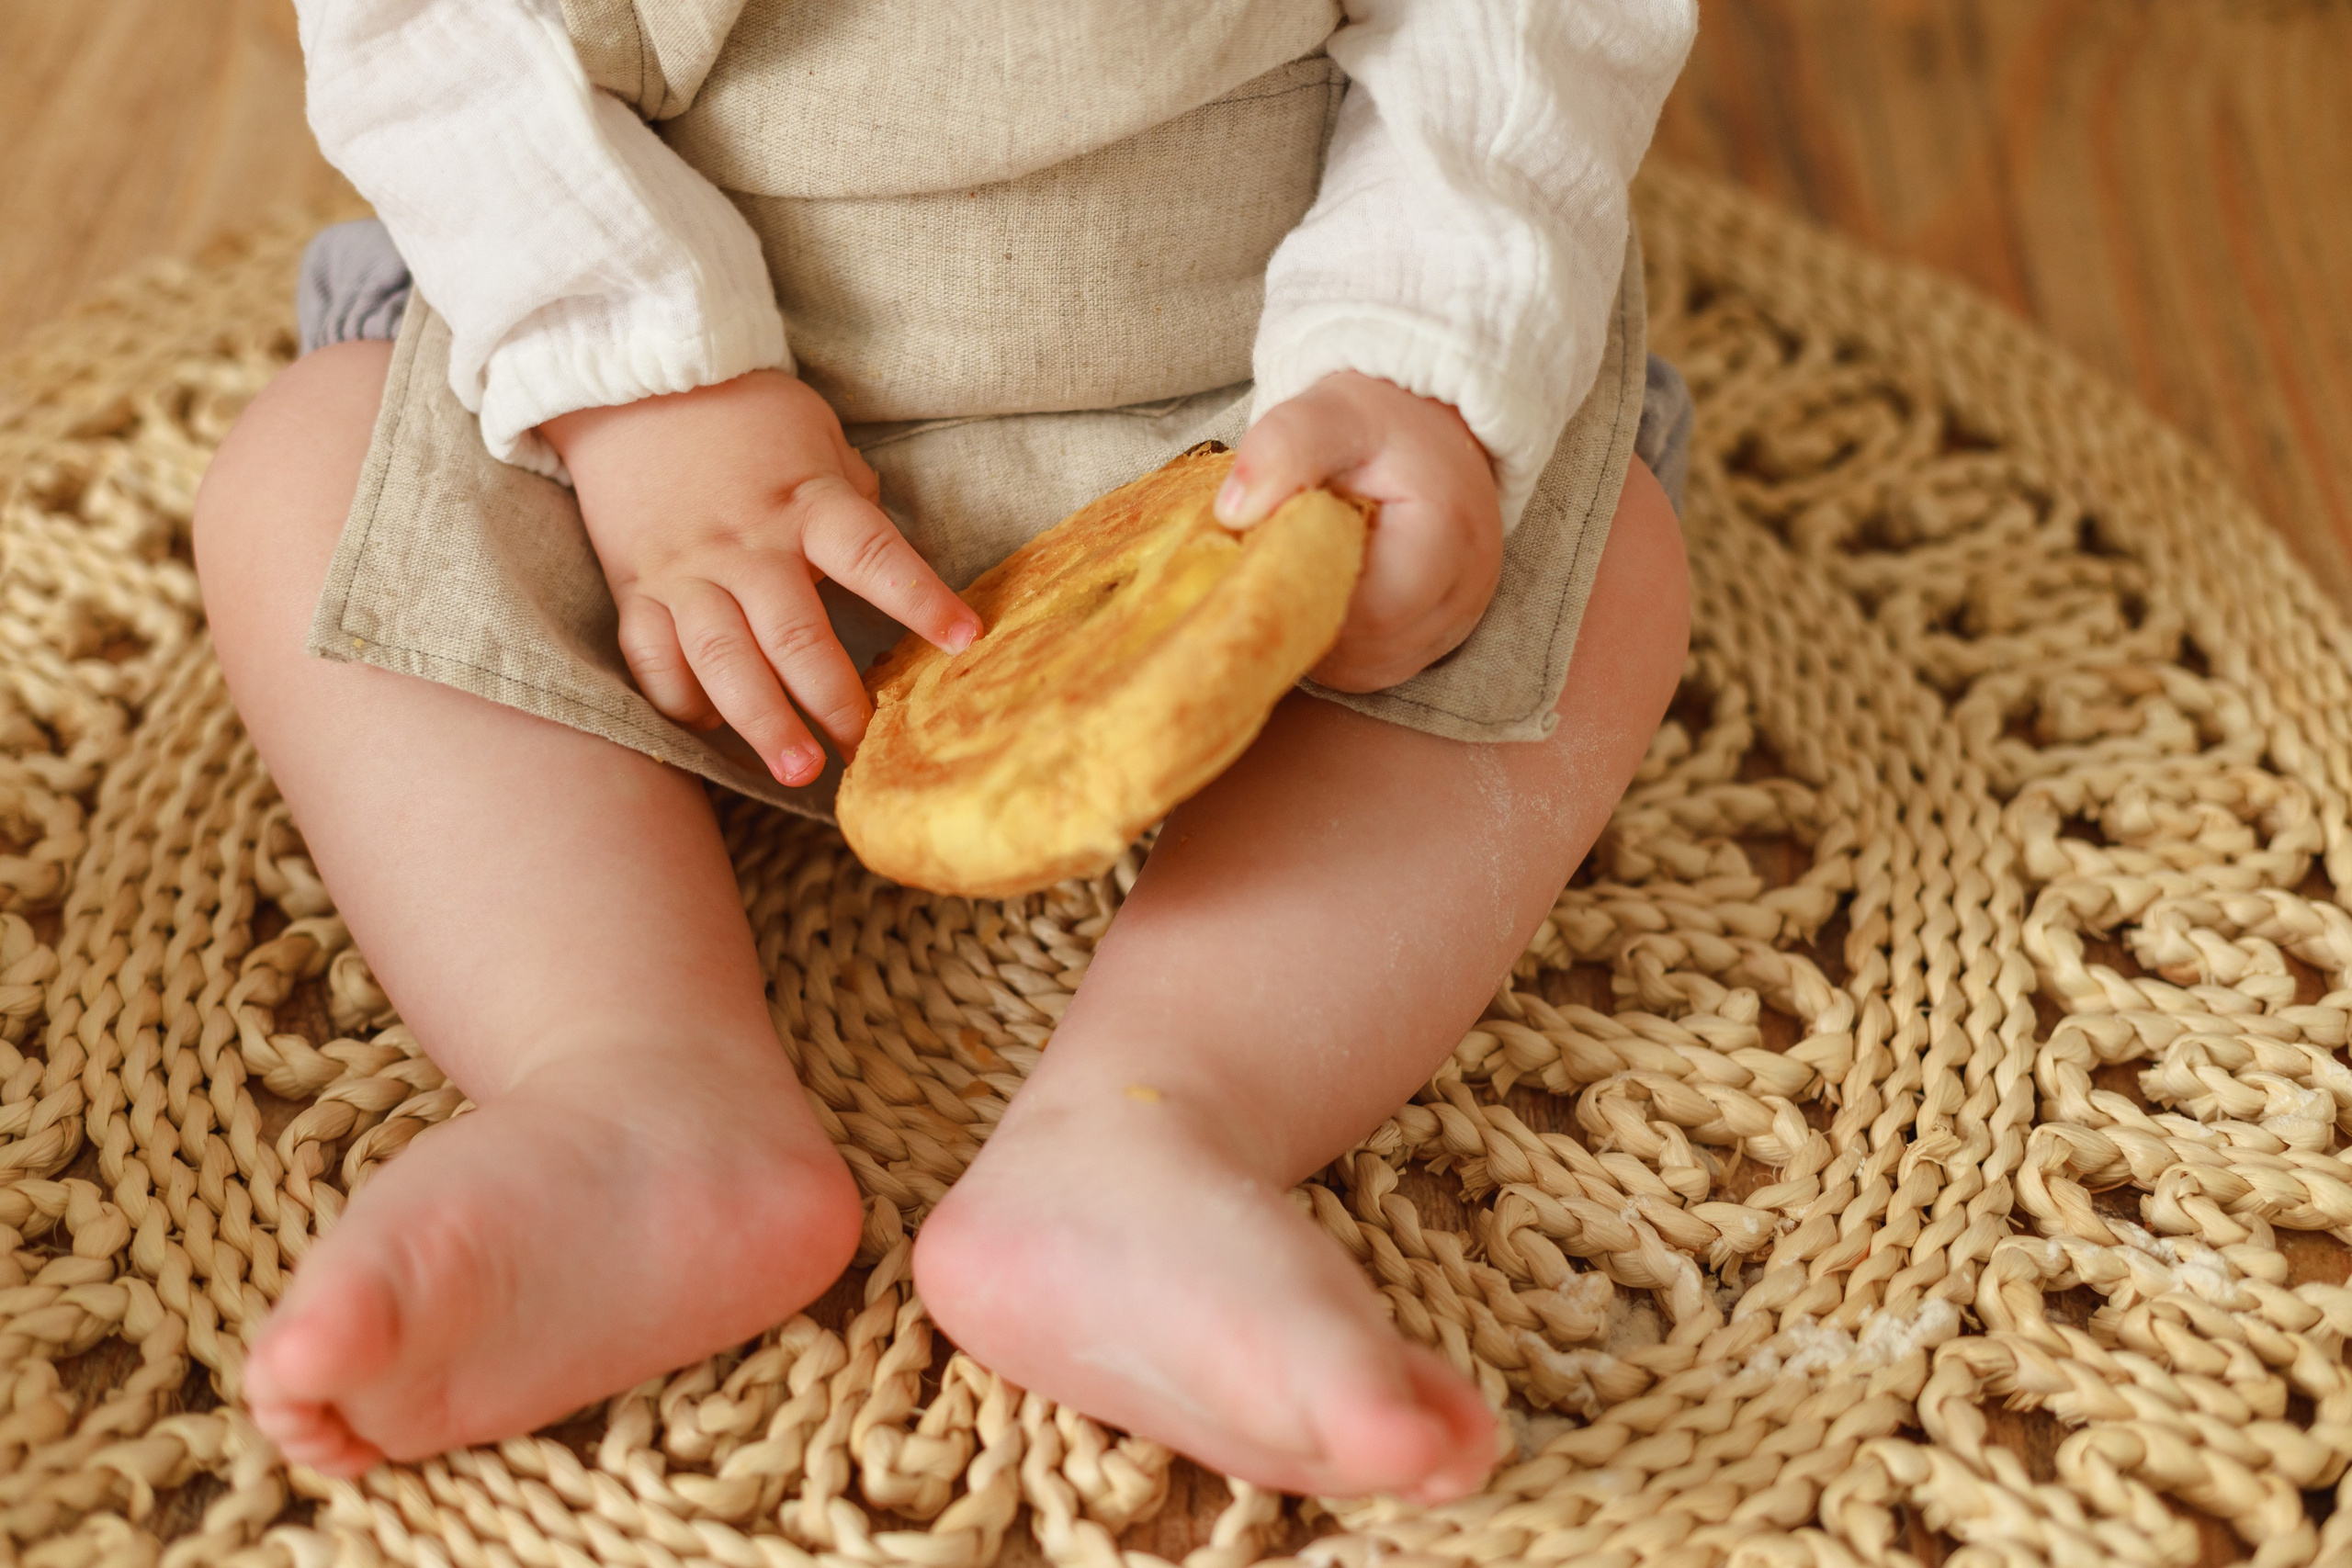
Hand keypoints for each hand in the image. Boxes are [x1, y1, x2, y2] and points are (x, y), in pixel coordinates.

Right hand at [542, 371, 980, 785]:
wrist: (629, 383)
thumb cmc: (742, 411)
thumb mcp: (817, 436)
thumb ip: (853, 500)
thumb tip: (891, 558)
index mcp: (805, 503)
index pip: (872, 555)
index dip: (919, 598)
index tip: (965, 640)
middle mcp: (746, 544)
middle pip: (794, 634)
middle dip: (834, 701)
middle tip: (868, 752)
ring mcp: (687, 570)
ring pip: (723, 659)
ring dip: (762, 721)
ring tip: (799, 772)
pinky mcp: (636, 587)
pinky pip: (653, 657)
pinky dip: (680, 699)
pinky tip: (712, 728)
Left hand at [1213, 371, 1501, 691]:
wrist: (1428, 428)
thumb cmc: (1379, 423)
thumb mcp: (1328, 413)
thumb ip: (1283, 449)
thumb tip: (1232, 512)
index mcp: (1448, 538)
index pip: (1367, 613)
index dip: (1304, 594)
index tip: (1267, 555)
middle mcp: (1465, 593)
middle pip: (1366, 649)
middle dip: (1305, 616)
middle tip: (1271, 564)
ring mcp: (1456, 623)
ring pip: (1367, 667)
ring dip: (1317, 634)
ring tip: (1297, 573)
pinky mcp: (1437, 638)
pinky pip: (1374, 667)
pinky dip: (1336, 644)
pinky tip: (1318, 594)